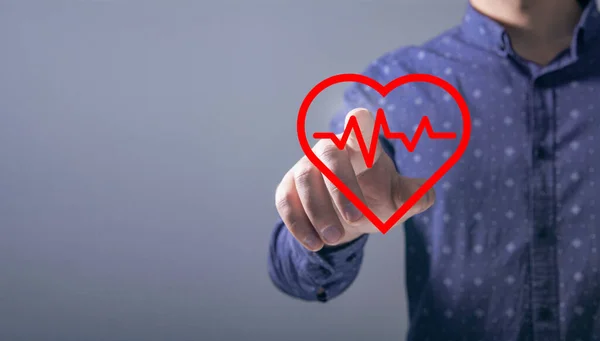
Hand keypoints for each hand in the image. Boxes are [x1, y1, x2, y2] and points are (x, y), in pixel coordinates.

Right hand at [275, 108, 434, 250]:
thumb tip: (426, 194)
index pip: (360, 126)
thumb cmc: (374, 199)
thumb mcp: (398, 201)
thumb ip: (413, 196)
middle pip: (330, 156)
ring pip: (304, 179)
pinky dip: (297, 224)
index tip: (361, 121)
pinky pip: (286, 201)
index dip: (360, 124)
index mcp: (361, 146)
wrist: (345, 220)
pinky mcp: (288, 188)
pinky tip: (314, 244)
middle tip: (356, 219)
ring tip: (334, 238)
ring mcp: (306, 167)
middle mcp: (331, 150)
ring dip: (318, 210)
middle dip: (341, 188)